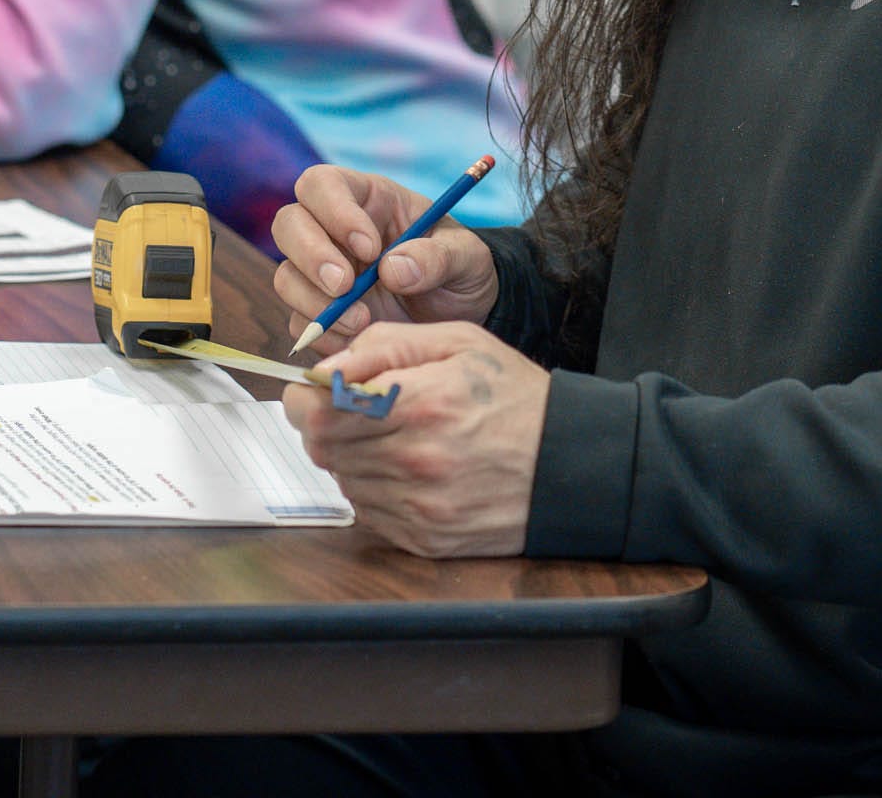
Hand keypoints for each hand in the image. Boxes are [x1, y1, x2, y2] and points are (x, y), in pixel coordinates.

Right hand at [272, 163, 499, 355]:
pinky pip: (298, 321)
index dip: (334, 211)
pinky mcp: (320, 313)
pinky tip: (356, 339)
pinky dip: (321, 333)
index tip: (369, 248)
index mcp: (367, 199)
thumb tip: (392, 269)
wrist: (462, 315)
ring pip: (286, 275)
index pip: (323, 184)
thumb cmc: (461, 271)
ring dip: (314, 301)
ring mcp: (321, 274)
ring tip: (362, 321)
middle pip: (289, 224)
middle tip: (346, 286)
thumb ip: (436, 257)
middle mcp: (333, 231)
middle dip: (311, 255)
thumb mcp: (466, 258)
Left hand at [285, 320, 546, 557]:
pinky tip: (405, 469)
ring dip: (350, 457)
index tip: (318, 391)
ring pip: (343, 480)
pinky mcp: (426, 538)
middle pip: (323, 448)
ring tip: (388, 438)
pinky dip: (374, 489)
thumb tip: (326, 366)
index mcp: (420, 402)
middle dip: (325, 425)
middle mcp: (415, 460)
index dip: (308, 398)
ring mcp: (421, 506)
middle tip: (350, 412)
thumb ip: (385, 345)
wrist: (573, 464)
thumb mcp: (459, 341)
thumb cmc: (515, 396)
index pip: (321, 410)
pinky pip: (369, 513)